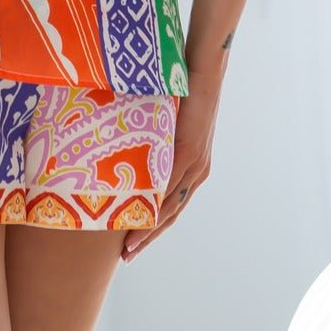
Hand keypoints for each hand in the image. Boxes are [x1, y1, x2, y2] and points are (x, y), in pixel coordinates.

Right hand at [121, 66, 223, 261]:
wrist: (202, 74)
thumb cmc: (182, 95)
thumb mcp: (167, 127)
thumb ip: (155, 143)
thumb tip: (127, 150)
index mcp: (194, 170)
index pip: (172, 208)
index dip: (154, 229)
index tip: (133, 245)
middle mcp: (197, 173)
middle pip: (172, 214)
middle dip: (149, 237)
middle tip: (127, 255)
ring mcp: (195, 164)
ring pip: (171, 205)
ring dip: (149, 227)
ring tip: (129, 243)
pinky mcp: (190, 151)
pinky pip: (169, 180)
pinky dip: (154, 198)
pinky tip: (137, 211)